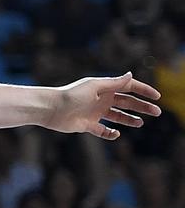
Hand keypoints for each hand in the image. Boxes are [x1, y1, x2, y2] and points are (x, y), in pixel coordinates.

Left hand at [44, 72, 160, 139]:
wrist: (50, 109)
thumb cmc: (71, 95)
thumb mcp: (95, 87)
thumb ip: (114, 83)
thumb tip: (131, 75)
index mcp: (103, 88)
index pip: (128, 88)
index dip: (143, 91)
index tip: (157, 97)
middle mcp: (100, 99)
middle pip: (126, 103)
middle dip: (142, 106)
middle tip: (157, 112)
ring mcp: (94, 112)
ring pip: (117, 116)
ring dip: (129, 119)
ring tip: (140, 123)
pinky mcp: (87, 125)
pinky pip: (102, 130)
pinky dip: (110, 133)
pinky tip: (116, 133)